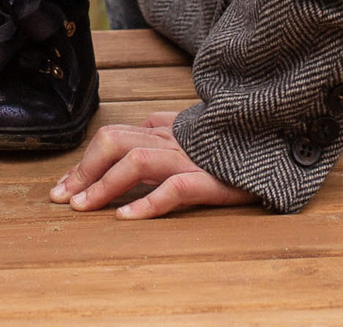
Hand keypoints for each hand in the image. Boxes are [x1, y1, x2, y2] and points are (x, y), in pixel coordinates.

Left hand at [51, 108, 257, 218]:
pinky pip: (175, 188)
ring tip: (84, 207)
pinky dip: (147, 203)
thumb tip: (144, 124)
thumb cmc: (234, 142)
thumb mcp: (197, 129)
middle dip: (84, 170)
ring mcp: (191, 157)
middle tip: (63, 198)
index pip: (113, 137)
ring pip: (136, 162)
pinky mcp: (212, 179)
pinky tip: (127, 218)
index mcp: (167, 130)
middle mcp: (173, 140)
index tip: (64, 186)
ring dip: (104, 186)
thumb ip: (169, 124)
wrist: (278, 145)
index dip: (85, 161)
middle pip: (115, 142)